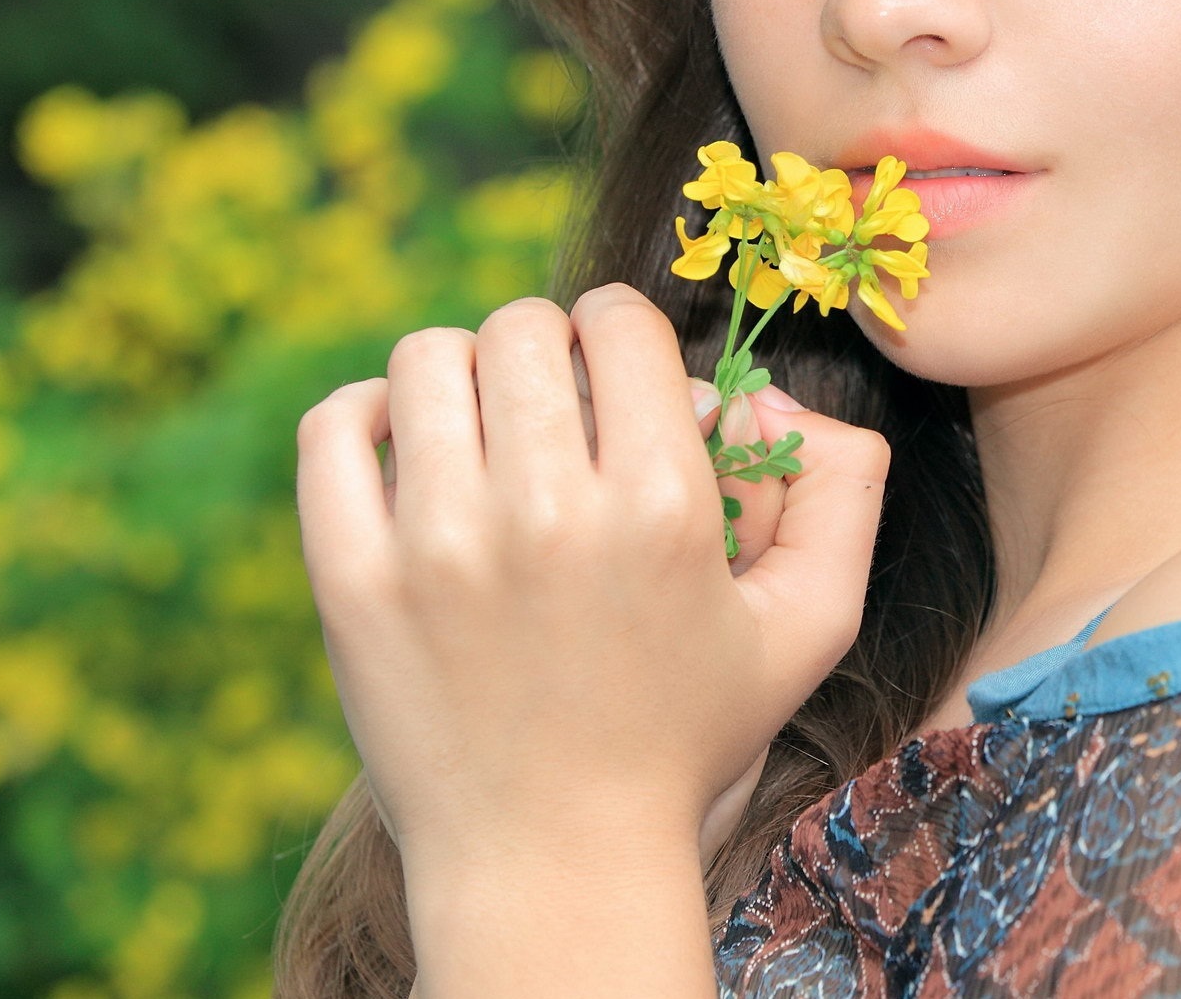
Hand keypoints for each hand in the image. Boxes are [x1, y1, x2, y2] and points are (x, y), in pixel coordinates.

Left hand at [293, 283, 889, 885]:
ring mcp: (437, 547)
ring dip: (461, 374)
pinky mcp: (352, 582)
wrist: (554, 860)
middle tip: (553, 408)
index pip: (621, 321)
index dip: (625, 332)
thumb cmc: (686, 736)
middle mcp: (549, 515)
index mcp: (662, 510)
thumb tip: (776, 396)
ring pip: (430, 359)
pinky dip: (365, 413)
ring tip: (482, 431)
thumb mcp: (810, 627)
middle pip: (524, 326)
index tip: (619, 377)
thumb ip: (844, 494)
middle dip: (547, 346)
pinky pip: (335, 428)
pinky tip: (404, 450)